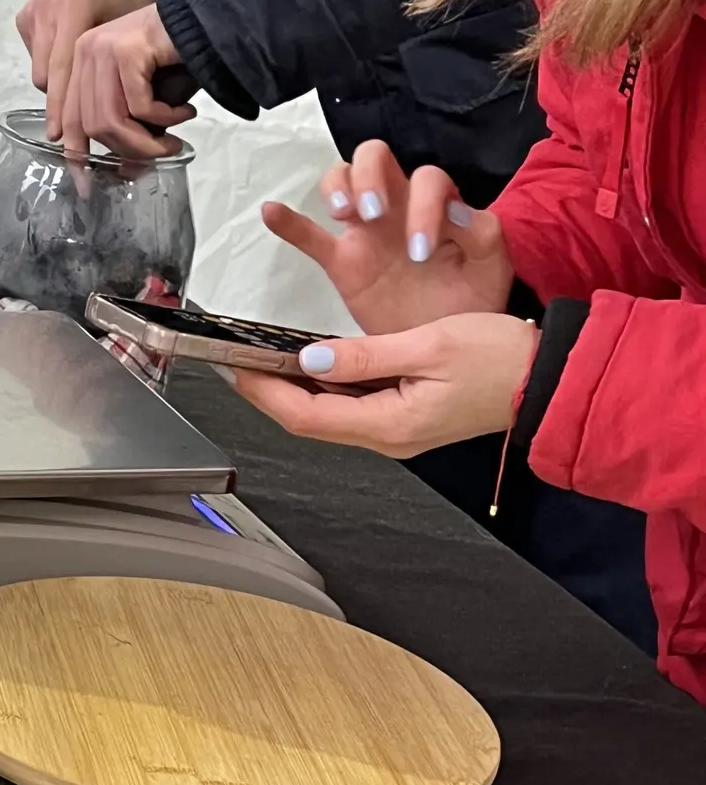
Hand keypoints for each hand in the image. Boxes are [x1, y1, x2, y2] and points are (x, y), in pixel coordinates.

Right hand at [17, 0, 158, 142]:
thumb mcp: (136, 27)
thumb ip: (122, 68)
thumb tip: (124, 124)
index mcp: (76, 3)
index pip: (66, 70)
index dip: (65, 109)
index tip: (63, 141)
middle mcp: (48, 5)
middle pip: (49, 78)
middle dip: (62, 110)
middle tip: (70, 143)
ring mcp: (34, 9)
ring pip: (42, 73)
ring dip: (60, 90)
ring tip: (82, 98)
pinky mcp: (26, 15)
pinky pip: (35, 59)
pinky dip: (52, 70)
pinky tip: (70, 67)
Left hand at [60, 5, 195, 159]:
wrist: (208, 19)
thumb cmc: (177, 60)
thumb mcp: (144, 101)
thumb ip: (129, 131)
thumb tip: (122, 172)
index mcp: (81, 64)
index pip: (70, 119)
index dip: (76, 157)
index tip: (87, 186)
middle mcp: (85, 52)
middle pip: (92, 126)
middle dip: (129, 151)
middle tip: (162, 154)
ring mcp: (103, 48)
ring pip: (112, 120)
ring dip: (147, 142)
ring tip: (173, 143)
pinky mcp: (127, 50)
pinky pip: (140, 106)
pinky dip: (165, 118)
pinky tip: (184, 112)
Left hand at [228, 314, 538, 458]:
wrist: (546, 378)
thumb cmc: (500, 359)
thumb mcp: (428, 345)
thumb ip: (365, 355)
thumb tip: (310, 358)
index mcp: (388, 425)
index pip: (306, 415)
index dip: (266, 392)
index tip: (238, 367)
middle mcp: (387, 439)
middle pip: (311, 421)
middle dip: (271, 393)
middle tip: (242, 362)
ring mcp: (396, 433)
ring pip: (329, 416)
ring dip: (296, 391)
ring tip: (267, 360)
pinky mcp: (406, 421)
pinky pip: (352, 409)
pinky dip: (326, 388)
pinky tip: (314, 365)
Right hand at [262, 142, 515, 335]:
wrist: (449, 350)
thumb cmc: (472, 302)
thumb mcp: (491, 265)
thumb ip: (481, 232)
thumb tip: (454, 208)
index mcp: (437, 205)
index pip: (425, 180)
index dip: (422, 207)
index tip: (421, 252)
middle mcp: (398, 208)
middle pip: (375, 159)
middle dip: (369, 177)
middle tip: (370, 213)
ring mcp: (367, 234)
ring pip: (342, 182)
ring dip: (338, 187)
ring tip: (342, 214)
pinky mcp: (343, 264)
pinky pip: (310, 237)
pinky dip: (288, 222)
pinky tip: (271, 212)